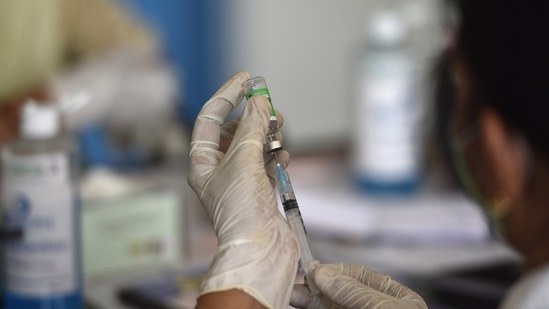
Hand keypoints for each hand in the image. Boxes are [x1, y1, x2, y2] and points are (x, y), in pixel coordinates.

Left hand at [187, 71, 298, 308]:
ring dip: (266, 135)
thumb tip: (259, 101)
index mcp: (202, 163)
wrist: (260, 249)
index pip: (210, 118)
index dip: (227, 96)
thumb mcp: (244, 160)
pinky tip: (283, 156)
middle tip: (271, 107)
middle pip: (234, 132)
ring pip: (252, 147)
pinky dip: (274, 157)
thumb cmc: (241, 210)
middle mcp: (218, 171)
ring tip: (280, 129)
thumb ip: (252, 126)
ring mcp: (238, 182)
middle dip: (252, 117)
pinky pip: (265, 165)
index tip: (246, 79)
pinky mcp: (257, 192)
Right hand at [291, 264, 427, 308]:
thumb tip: (323, 273)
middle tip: (294, 284)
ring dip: (308, 302)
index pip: (361, 277)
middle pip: (340, 294)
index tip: (314, 271)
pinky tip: (298, 307)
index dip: (336, 272)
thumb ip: (352, 291)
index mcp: (397, 301)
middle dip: (317, 288)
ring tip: (289, 295)